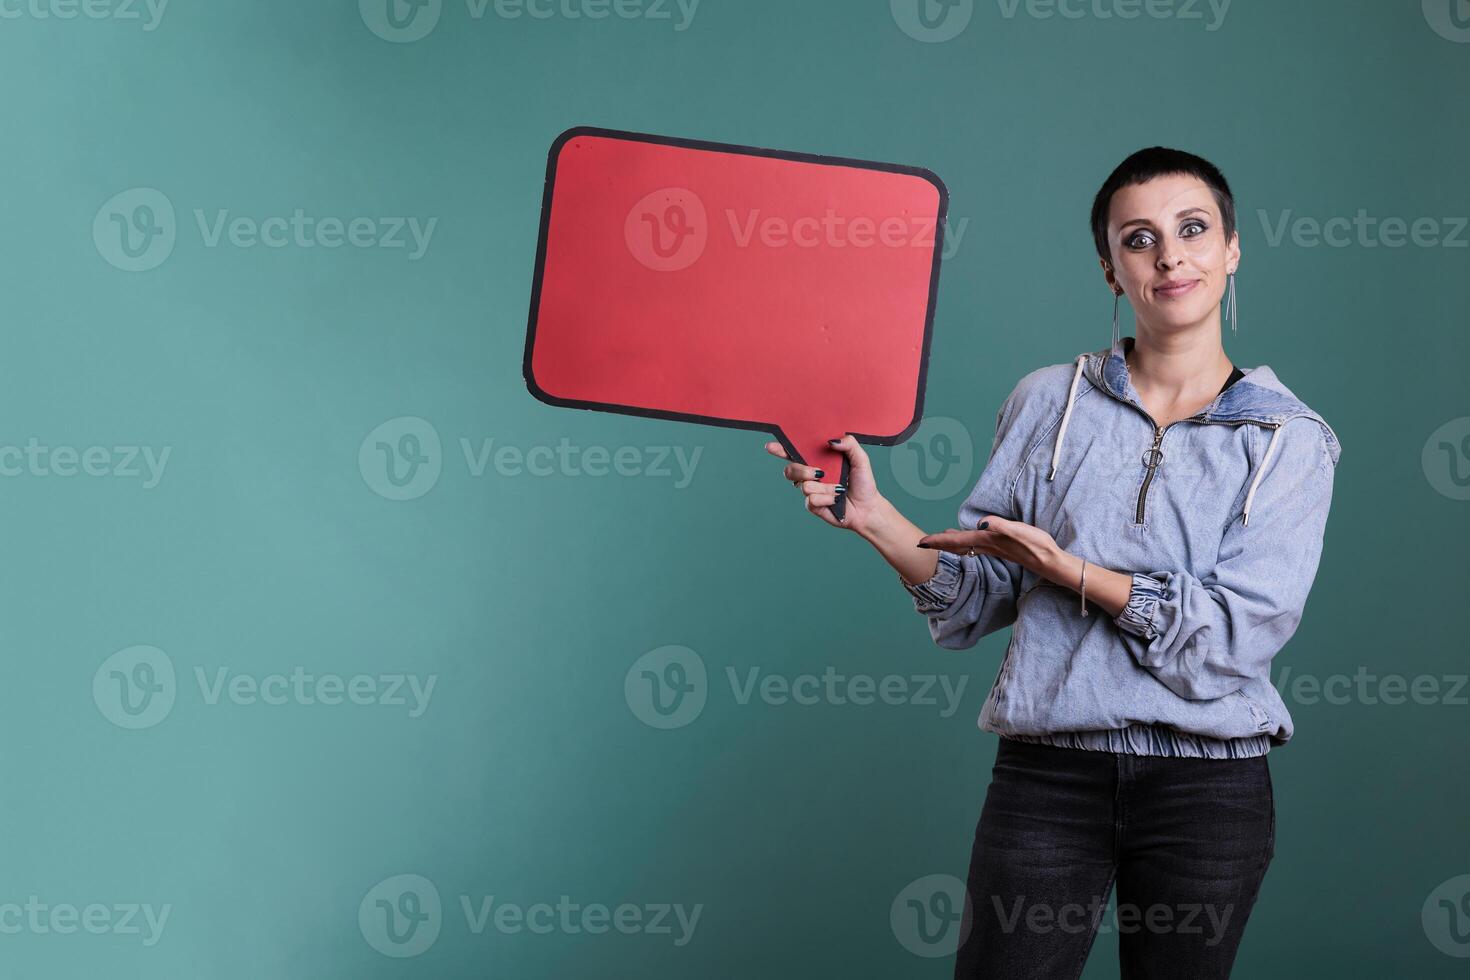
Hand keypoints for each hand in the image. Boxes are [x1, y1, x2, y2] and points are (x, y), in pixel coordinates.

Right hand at [765, 433, 884, 532]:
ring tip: (839, 489)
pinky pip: (811, 499)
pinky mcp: (813, 505)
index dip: (781, 449)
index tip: (771, 446)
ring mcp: (810, 491)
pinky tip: (835, 500)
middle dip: (802, 470)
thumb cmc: (863, 483)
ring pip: (802, 486)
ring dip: (824, 487)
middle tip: (820, 472)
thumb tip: (831, 441)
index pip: (795, 453)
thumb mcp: (860, 459)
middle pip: (790, 469)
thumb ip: (849, 444)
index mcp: (818, 460)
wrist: (868, 508)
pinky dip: (826, 498)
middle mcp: (810, 475)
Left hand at [917, 515, 1062, 579]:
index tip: (920, 542)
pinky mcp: (1001, 549)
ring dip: (951, 543)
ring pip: (965, 546)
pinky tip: (969, 541)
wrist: (1050, 562)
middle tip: (923, 542)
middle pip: (957, 545)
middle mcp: (987, 546)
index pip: (957, 540)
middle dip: (939, 543)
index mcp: (987, 541)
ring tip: (941, 538)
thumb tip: (981, 523)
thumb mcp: (1021, 532)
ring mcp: (993, 549)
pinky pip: (976, 547)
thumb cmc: (1037, 546)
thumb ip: (1001, 527)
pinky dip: (966, 543)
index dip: (938, 540)